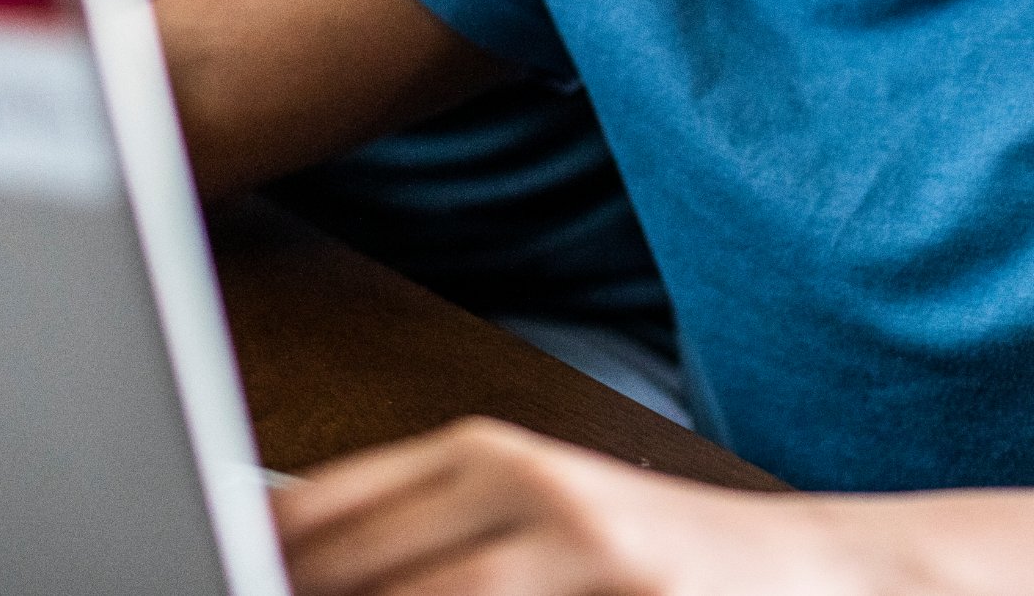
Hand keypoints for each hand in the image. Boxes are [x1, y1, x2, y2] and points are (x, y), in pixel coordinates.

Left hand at [277, 419, 852, 595]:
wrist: (824, 574)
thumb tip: (276, 544)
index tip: (209, 570)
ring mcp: (588, 562)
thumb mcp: (534, 513)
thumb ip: (418, 526)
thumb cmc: (655, 558)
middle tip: (230, 591)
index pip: (323, 514)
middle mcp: (535, 494)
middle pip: (363, 577)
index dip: (259, 559)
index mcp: (494, 453)